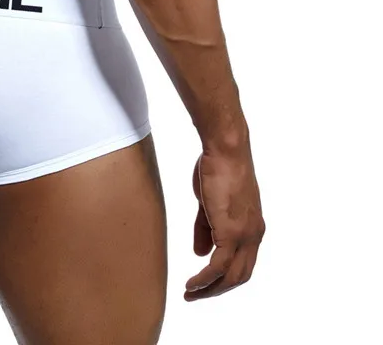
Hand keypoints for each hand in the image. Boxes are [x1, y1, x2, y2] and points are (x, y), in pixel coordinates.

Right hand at [185, 146, 264, 300]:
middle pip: (240, 276)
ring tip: (191, 293)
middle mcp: (253, 235)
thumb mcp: (210, 203)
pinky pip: (218, 266)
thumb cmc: (218, 168)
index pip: (242, 263)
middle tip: (196, 295)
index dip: (225, 277)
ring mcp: (244, 235)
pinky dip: (205, 279)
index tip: (205, 282)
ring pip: (231, 276)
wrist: (225, 150)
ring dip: (210, 289)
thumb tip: (200, 254)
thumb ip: (206, 229)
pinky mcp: (230, 232)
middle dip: (217, 290)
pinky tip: (192, 283)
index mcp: (252, 228)